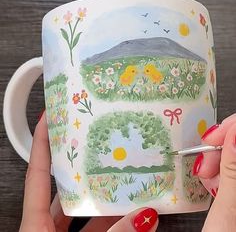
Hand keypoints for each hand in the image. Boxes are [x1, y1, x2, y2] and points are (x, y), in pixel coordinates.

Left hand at [19, 113, 158, 231]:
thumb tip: (144, 216)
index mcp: (36, 223)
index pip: (38, 171)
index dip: (43, 141)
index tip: (50, 118)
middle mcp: (48, 225)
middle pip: (66, 183)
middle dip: (81, 162)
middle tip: (99, 141)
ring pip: (86, 207)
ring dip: (105, 193)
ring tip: (124, 174)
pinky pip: (96, 226)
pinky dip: (113, 220)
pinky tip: (133, 214)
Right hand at [193, 114, 235, 230]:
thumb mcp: (229, 206)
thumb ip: (234, 169)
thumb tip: (234, 132)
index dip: (231, 129)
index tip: (209, 139)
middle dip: (217, 149)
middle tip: (203, 167)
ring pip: (231, 154)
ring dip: (214, 162)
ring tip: (205, 179)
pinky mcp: (235, 182)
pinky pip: (228, 166)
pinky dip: (216, 170)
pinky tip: (210, 183)